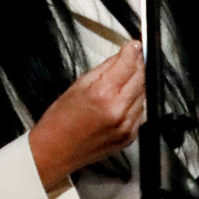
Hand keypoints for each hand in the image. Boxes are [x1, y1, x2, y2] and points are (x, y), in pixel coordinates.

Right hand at [29, 41, 145, 188]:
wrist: (55, 153)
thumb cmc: (60, 120)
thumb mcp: (77, 85)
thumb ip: (104, 69)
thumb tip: (122, 55)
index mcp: (103, 95)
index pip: (128, 65)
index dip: (133, 52)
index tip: (133, 46)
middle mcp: (119, 111)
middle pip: (141, 79)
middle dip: (137, 66)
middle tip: (131, 58)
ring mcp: (127, 126)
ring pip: (143, 95)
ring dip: (137, 84)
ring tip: (122, 81)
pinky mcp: (130, 137)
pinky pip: (140, 112)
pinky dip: (134, 103)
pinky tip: (121, 100)